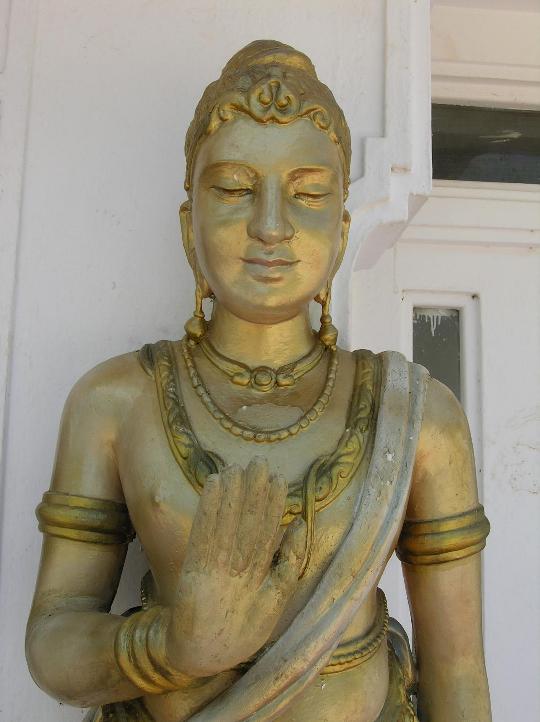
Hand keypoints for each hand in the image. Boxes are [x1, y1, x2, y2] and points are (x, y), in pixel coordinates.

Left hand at [166, 457, 302, 676]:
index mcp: (260, 577)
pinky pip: (203, 532)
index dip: (273, 504)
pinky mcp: (193, 568)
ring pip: (227, 524)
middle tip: (258, 462)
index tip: (278, 478)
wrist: (200, 656)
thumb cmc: (241, 630)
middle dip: (253, 491)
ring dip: (232, 493)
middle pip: (248, 524)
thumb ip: (288, 566)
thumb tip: (300, 527)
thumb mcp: (274, 605)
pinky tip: (213, 484)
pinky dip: (209, 507)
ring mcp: (214, 570)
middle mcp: (238, 570)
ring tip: (236, 466)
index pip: (269, 533)